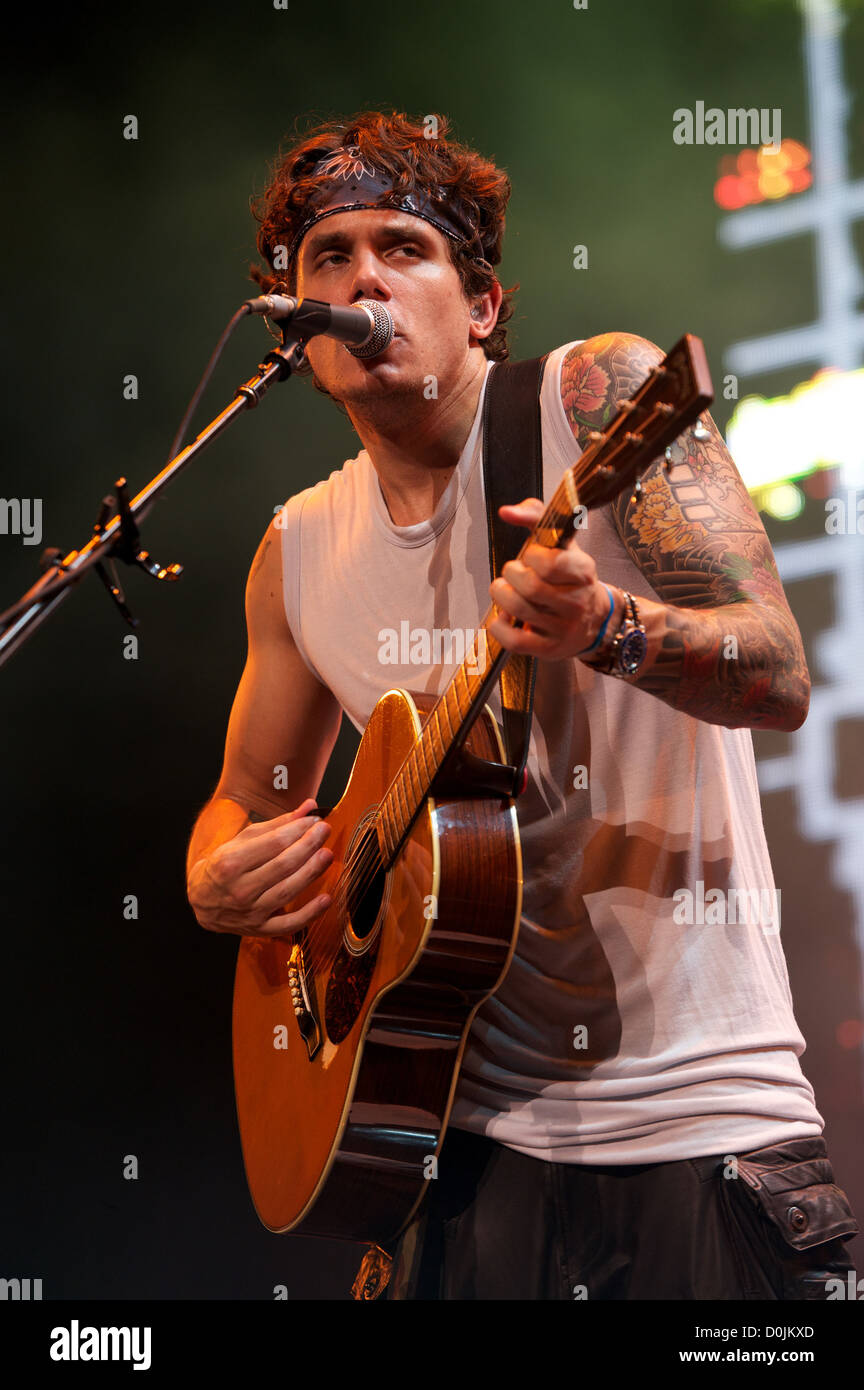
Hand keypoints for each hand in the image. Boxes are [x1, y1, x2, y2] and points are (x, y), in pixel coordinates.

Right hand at [187, 798, 333, 937]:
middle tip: (324, 831)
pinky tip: (326, 899)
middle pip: (283, 865)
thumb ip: (277, 825)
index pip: (273, 843)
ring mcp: (250, 912)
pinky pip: (288, 925)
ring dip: (311, 872)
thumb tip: (309, 807)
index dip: (298, 829)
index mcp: (230, 862)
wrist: (202, 900)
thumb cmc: (225, 865)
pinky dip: (309, 914)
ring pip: (287, 891)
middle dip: (308, 845)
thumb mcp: (243, 841)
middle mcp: (239, 889)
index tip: (314, 820)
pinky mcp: (259, 929)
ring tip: (327, 855)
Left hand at [487, 499, 613, 659]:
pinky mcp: (549, 649)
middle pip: (530, 585)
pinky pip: (513, 639)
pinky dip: (498, 625)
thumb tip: (506, 512)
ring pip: (518, 609)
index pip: (548, 561)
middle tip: (513, 573)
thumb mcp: (562, 544)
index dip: (530, 555)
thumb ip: (536, 517)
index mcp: (583, 571)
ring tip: (505, 590)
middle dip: (511, 574)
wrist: (595, 621)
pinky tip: (504, 616)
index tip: (531, 556)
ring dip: (501, 595)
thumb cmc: (569, 578)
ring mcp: (564, 629)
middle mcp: (577, 602)